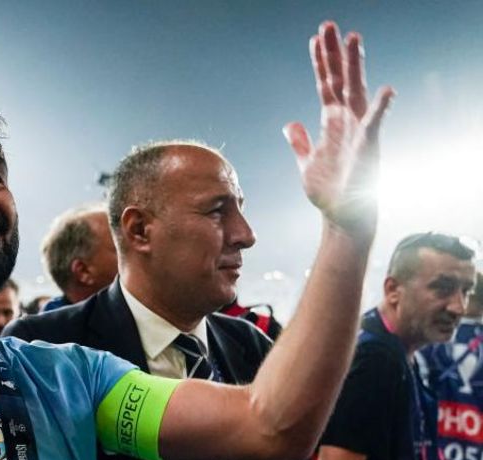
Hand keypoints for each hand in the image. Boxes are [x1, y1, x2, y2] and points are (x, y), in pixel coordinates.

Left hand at [284, 21, 394, 241]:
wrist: (342, 215)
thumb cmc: (328, 190)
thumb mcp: (307, 162)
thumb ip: (300, 141)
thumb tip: (289, 124)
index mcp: (332, 122)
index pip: (325, 84)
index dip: (321, 61)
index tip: (316, 38)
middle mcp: (347, 121)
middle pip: (340, 79)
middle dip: (335, 53)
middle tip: (330, 25)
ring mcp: (358, 131)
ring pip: (356, 90)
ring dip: (355, 65)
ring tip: (354, 38)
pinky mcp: (368, 147)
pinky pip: (376, 124)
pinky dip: (382, 107)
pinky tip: (387, 89)